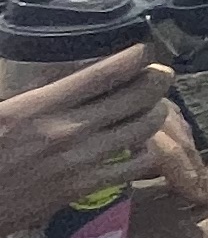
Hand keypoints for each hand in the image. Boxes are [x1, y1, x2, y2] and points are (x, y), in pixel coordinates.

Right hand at [0, 47, 183, 233]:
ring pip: (143, 128)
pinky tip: (140, 145)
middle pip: (136, 97)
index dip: (134, 58)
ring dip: (155, 113)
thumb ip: (36, 93)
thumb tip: (63, 75)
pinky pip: (135, 165)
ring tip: (152, 107)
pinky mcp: (85, 188)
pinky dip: (145, 151)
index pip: (103, 74)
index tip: (146, 50)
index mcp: (40, 106)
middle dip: (157, 80)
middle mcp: (68, 130)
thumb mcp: (3, 111)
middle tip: (162, 74)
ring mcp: (81, 161)